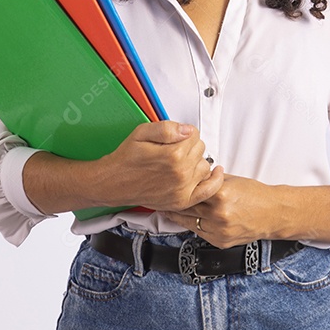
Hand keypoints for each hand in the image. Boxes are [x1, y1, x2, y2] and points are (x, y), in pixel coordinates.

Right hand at [94, 121, 223, 211]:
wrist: (114, 183)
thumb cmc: (127, 158)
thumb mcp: (142, 132)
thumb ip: (167, 128)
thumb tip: (187, 130)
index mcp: (173, 155)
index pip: (195, 134)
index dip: (184, 133)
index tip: (174, 137)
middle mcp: (181, 174)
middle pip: (201, 149)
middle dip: (190, 146)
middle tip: (173, 149)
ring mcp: (183, 190)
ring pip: (205, 166)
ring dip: (197, 161)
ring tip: (181, 162)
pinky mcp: (182, 201)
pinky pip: (209, 191)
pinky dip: (214, 181)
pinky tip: (215, 173)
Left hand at [163, 174, 281, 248]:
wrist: (273, 213)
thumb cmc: (255, 194)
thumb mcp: (232, 180)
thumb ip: (210, 181)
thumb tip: (192, 177)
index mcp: (220, 194)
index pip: (190, 191)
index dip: (177, 188)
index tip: (167, 185)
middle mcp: (219, 214)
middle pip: (185, 208)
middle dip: (172, 202)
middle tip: (160, 196)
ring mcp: (219, 230)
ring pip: (188, 222)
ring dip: (177, 215)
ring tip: (167, 208)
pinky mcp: (220, 242)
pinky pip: (198, 232)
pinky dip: (191, 225)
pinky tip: (185, 218)